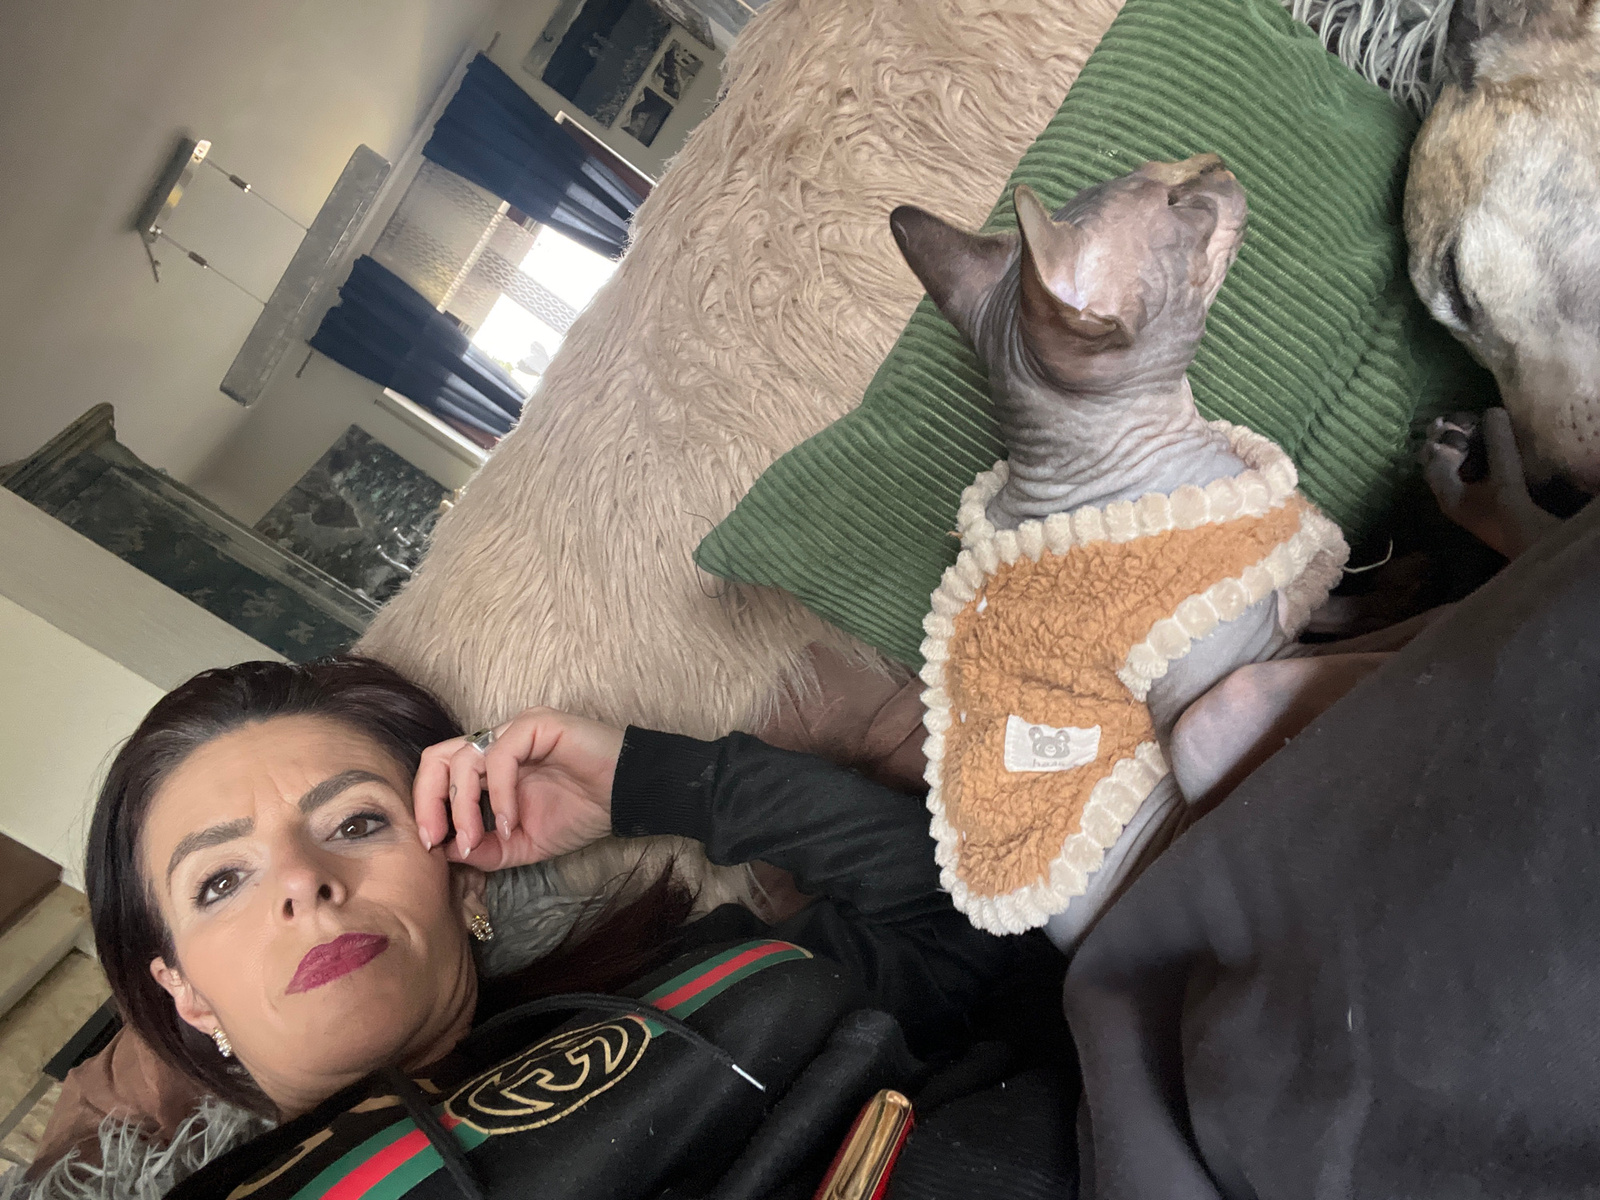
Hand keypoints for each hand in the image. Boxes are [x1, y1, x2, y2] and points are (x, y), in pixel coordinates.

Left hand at [413, 707, 623, 869]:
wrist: (628, 798)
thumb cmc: (583, 813)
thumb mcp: (525, 844)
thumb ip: (487, 848)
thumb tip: (445, 851)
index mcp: (493, 764)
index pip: (441, 774)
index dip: (428, 807)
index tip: (434, 846)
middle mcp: (499, 741)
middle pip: (439, 758)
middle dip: (429, 801)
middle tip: (437, 839)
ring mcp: (516, 729)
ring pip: (465, 758)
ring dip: (463, 805)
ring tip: (477, 839)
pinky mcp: (536, 723)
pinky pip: (500, 755)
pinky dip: (498, 794)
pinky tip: (511, 822)